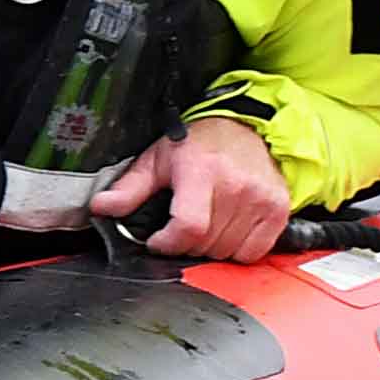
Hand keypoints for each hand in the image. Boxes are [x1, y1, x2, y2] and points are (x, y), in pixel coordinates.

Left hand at [94, 114, 287, 261]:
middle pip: (205, 244)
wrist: (246, 127)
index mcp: (202, 172)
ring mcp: (261, 199)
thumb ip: (129, 188)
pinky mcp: (278, 210)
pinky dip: (237, 250)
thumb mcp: (157, 160)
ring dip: (210, 248)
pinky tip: (228, 230)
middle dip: (185, 244)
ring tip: (206, 223)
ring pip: (227, 252)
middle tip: (181, 227)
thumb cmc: (199, 144)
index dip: (168, 243)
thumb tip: (100, 207)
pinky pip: (253, 253)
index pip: (188, 227)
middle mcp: (236, 186)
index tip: (158, 241)